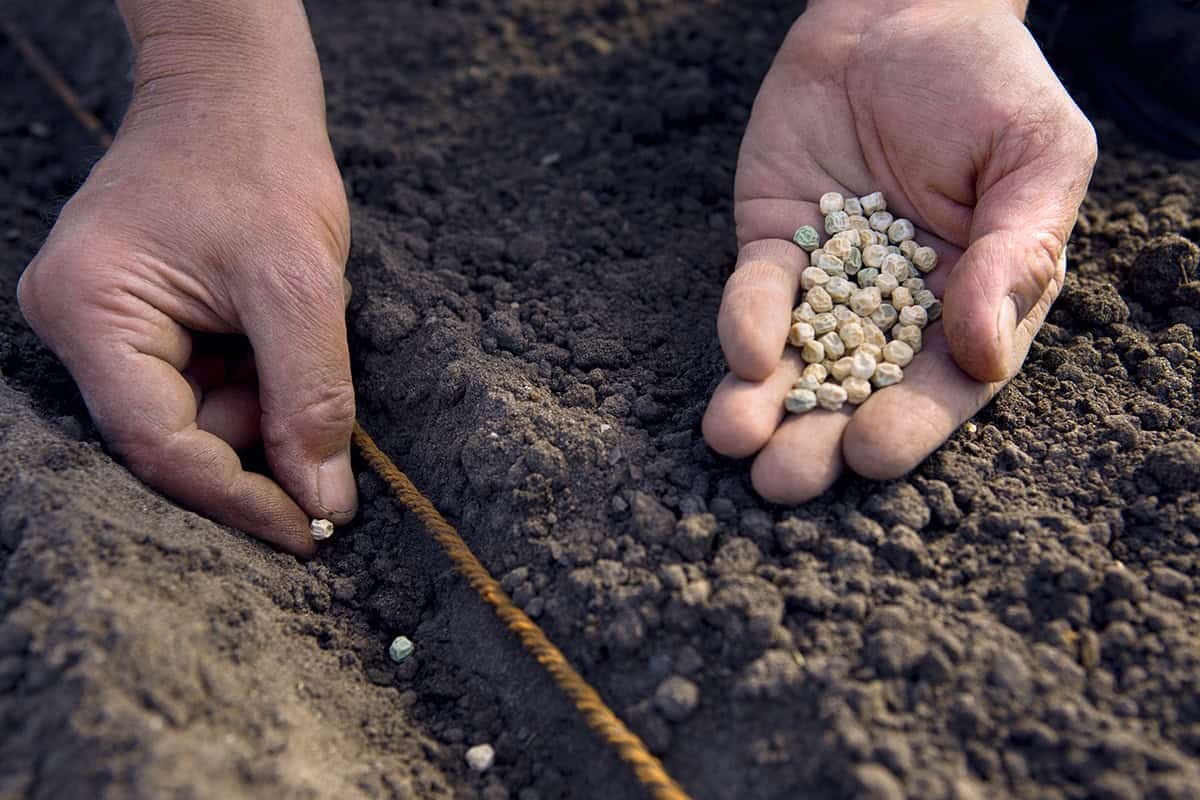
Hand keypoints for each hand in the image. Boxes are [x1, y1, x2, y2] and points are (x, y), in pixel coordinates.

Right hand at [17, 2, 354, 554]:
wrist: (237, 90)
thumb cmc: (259, 162)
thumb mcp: (300, 284)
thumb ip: (310, 397)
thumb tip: (321, 504)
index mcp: (91, 313)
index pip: (160, 446)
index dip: (238, 500)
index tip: (309, 533)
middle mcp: (79, 326)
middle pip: (173, 438)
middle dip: (256, 449)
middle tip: (325, 451)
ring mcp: (105, 323)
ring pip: (195, 416)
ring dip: (261, 407)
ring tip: (294, 340)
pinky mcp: (141, 319)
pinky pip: (201, 382)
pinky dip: (254, 380)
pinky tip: (276, 336)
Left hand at [703, 0, 1095, 502]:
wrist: (904, 13)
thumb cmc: (989, 85)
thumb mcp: (1036, 156)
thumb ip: (1017, 250)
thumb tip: (982, 349)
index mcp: (976, 304)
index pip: (944, 382)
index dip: (910, 422)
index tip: (873, 453)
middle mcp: (898, 310)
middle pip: (857, 392)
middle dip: (818, 440)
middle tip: (783, 483)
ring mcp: (830, 284)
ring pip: (796, 362)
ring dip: (762, 406)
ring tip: (734, 442)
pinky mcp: (775, 247)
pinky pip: (759, 295)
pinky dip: (747, 324)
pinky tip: (741, 354)